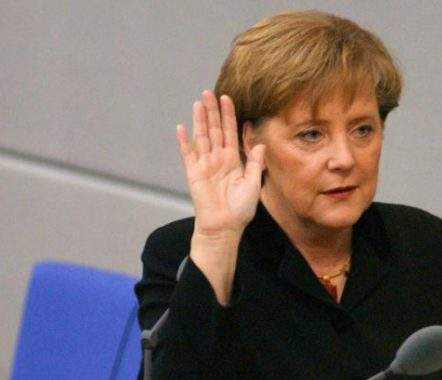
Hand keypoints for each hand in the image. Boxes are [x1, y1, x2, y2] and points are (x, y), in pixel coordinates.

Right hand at [176, 91, 264, 303]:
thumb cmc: (240, 209)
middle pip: (215, 130)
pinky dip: (184, 141)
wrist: (225, 226)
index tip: (228, 99)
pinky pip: (188, 154)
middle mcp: (218, 159)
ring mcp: (204, 164)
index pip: (230, 133)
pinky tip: (181, 127)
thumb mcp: (253, 184)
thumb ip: (255, 164)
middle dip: (213, 111)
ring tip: (198, 102)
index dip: (229, 116)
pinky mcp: (193, 173)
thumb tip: (260, 144)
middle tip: (210, 92)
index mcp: (233, 161)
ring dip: (200, 120)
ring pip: (202, 137)